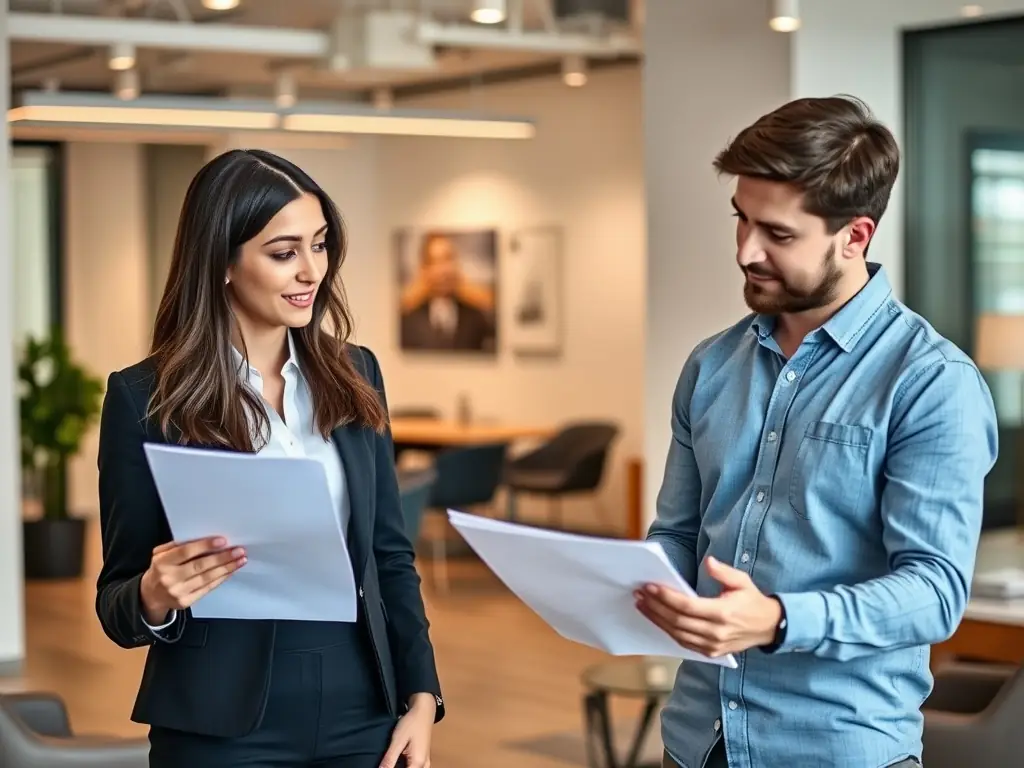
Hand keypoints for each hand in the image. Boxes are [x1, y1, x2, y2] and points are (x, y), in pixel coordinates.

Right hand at [139, 537, 245, 624]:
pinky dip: (221, 579)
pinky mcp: (186, 602)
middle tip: (238, 551)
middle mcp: (169, 578)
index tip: (223, 541)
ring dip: (226, 568)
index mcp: (162, 563)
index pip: (185, 552)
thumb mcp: (161, 554)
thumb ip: (178, 545)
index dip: (205, 546)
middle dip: (222, 558)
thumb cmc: (161, 569)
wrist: (150, 595)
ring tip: (240, 560)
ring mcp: (178, 592)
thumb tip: (204, 538)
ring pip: (206, 578)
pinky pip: (207, 589)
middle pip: (200, 566)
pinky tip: (231, 571)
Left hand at [380, 693, 434, 767]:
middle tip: (386, 763)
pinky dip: (406, 766)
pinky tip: (396, 762)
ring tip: (390, 762)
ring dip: (401, 767)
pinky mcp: (423, 758)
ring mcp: (425, 762)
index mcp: (418, 763)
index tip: (384, 765)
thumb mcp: (397, 741)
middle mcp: (424, 765)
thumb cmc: (411, 723)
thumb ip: (389, 760)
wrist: (423, 710)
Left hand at [635, 556, 781, 656]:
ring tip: (642, 605)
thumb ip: (724, 572)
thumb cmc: (752, 601)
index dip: (666, 597)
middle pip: (677, 621)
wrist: (769, 627)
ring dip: (657, 619)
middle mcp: (716, 633)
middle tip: (639, 594)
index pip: (687, 606)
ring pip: (677, 634)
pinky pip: (683, 642)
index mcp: (723, 613)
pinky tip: (657, 619)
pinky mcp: (710, 652)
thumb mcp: (742, 581)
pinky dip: (667, 631)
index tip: (649, 587)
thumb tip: (709, 562)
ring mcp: (712, 646)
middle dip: (655, 607)